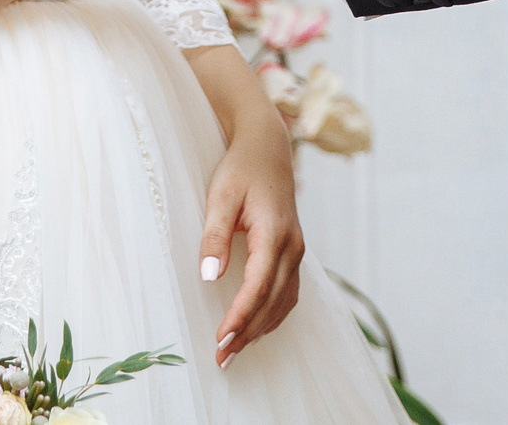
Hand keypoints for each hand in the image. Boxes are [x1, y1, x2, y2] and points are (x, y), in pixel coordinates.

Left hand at [199, 122, 303, 365]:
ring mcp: (297, 251)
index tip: (221, 338)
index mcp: (274, 233)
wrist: (267, 148)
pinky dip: (272, 315)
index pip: (258, 285)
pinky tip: (255, 328)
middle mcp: (292, 246)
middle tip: (222, 359)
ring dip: (260, 329)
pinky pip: (288, 293)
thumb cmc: (240, 169)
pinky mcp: (294, 252)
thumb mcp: (220, 196)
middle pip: (272, 301)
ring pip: (283, 301)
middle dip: (247, 332)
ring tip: (233, 352)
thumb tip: (209, 277)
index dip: (241, 316)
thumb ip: (214, 236)